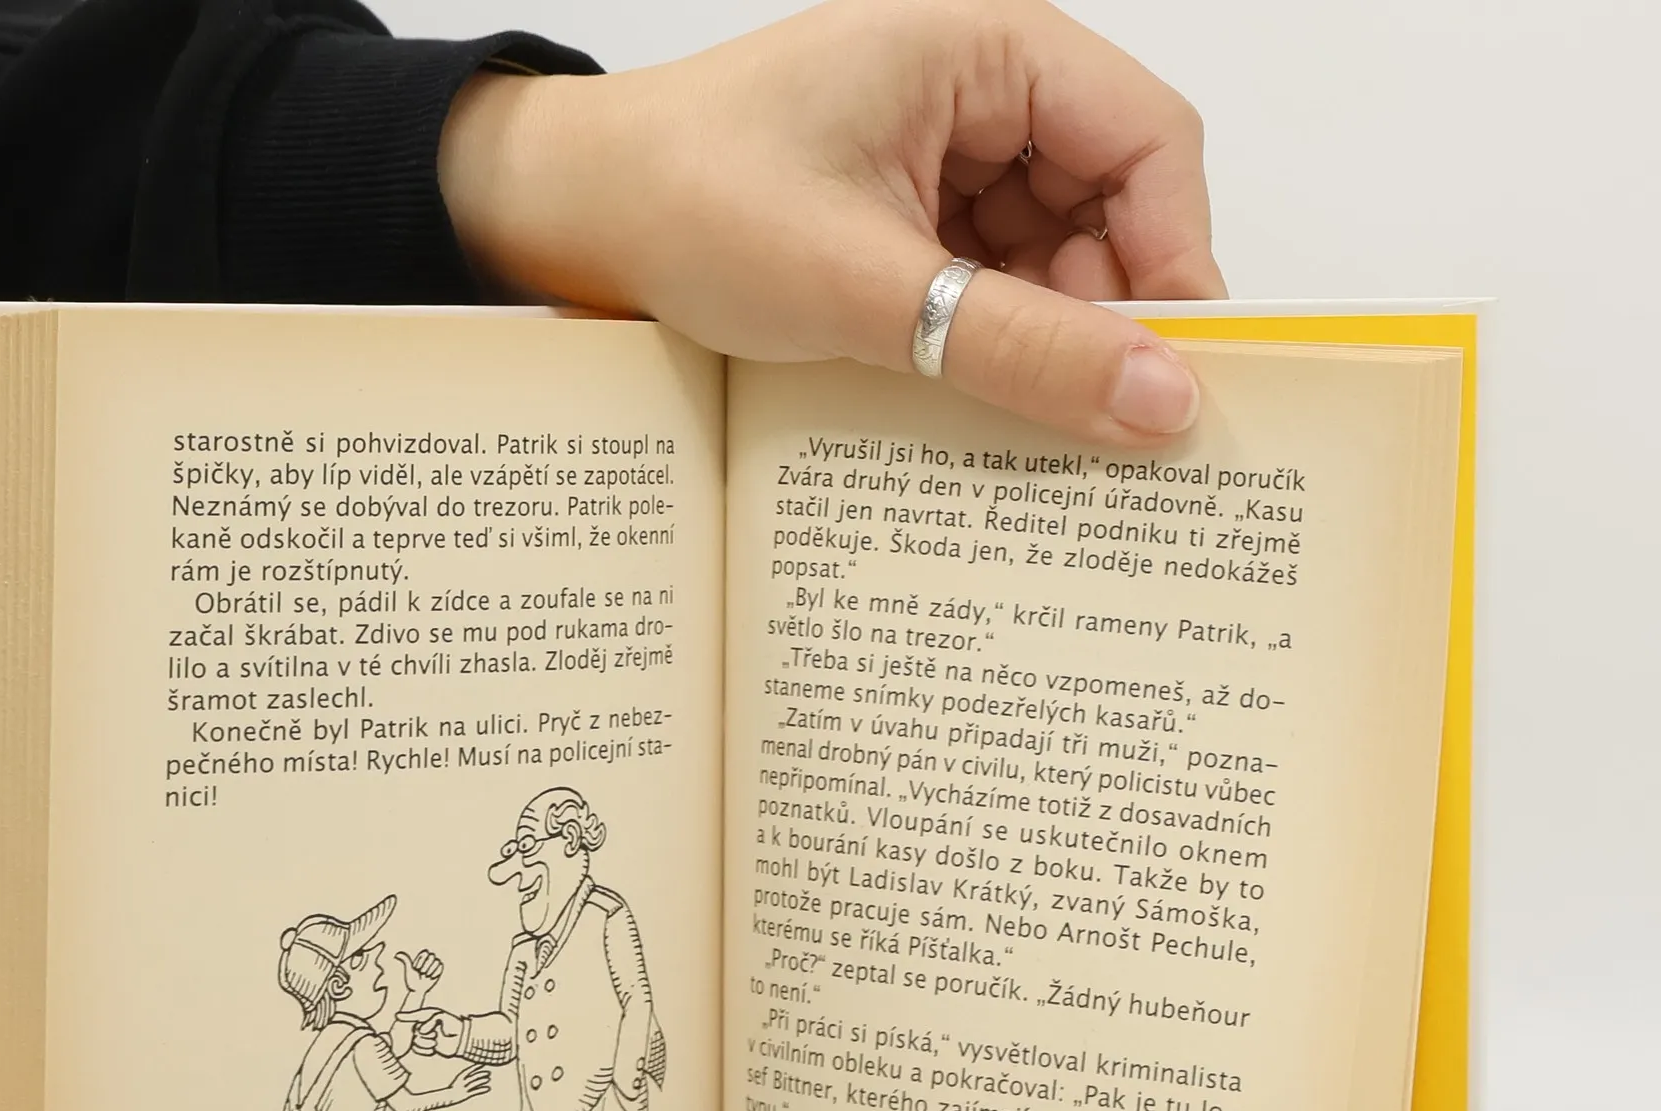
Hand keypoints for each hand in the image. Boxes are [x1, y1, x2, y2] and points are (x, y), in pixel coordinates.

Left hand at [396, 948, 443, 996]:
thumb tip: (397, 955)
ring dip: (431, 971)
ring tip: (426, 976)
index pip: (425, 952)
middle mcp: (427, 960)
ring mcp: (434, 965)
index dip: (422, 960)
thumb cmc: (412, 980)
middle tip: (422, 973)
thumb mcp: (409, 969)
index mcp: (420, 958)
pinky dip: (436, 973)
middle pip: (432, 956)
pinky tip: (431, 977)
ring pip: (437, 961)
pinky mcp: (439, 970)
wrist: (418, 990)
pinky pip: (440, 967)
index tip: (417, 968)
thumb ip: (406, 960)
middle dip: (427, 966)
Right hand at [400, 1008, 464, 1056]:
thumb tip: (407, 1022)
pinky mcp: (427, 1047)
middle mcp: (422, 1027)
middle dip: (425, 1034)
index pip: (412, 1018)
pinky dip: (425, 1050)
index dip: (409, 1019)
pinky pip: (418, 1049)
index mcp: (424, 1017)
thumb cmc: (451, 1023)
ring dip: (426, 1043)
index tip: (401, 1018)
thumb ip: (423, 1019)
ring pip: (416, 1042)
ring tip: (436, 1042)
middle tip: (435, 1034)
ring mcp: (424, 1038)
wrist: (461, 1038)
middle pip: (415, 1032)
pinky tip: (433, 1049)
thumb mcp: (437, 1016)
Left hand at [441, 0, 1224, 444]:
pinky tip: (970, 404)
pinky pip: (990, 288)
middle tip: (1092, 425)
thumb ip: (1018, 347)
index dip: (1177, 257)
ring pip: (1053, 263)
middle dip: (1105, 316)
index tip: (1177, 372)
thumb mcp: (867, 287)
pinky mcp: (907, 225)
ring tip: (1016, 423)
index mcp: (986, 51)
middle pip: (1111, 210)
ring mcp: (942, 162)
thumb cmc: (688, 201)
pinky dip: (991, 347)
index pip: (1149, 143)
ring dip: (1044, 343)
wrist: (566, 216)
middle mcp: (978, 95)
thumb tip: (1160, 402)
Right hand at [450, 1064, 493, 1100]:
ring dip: (482, 1081)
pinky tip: (488, 1088)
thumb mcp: (459, 1079)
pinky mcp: (466, 1094)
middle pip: (473, 1076)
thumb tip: (474, 1070)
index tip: (483, 1063)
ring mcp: (464, 1088)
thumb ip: (466, 1075)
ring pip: (475, 1083)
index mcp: (460, 1077)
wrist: (447, 1097)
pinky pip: (476, 1091)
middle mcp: (463, 1082)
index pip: (469, 1070)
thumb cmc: (454, 1087)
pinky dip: (482, 1089)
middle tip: (488, 1072)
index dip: (476, 1066)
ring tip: (488, 1079)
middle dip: (481, 1074)